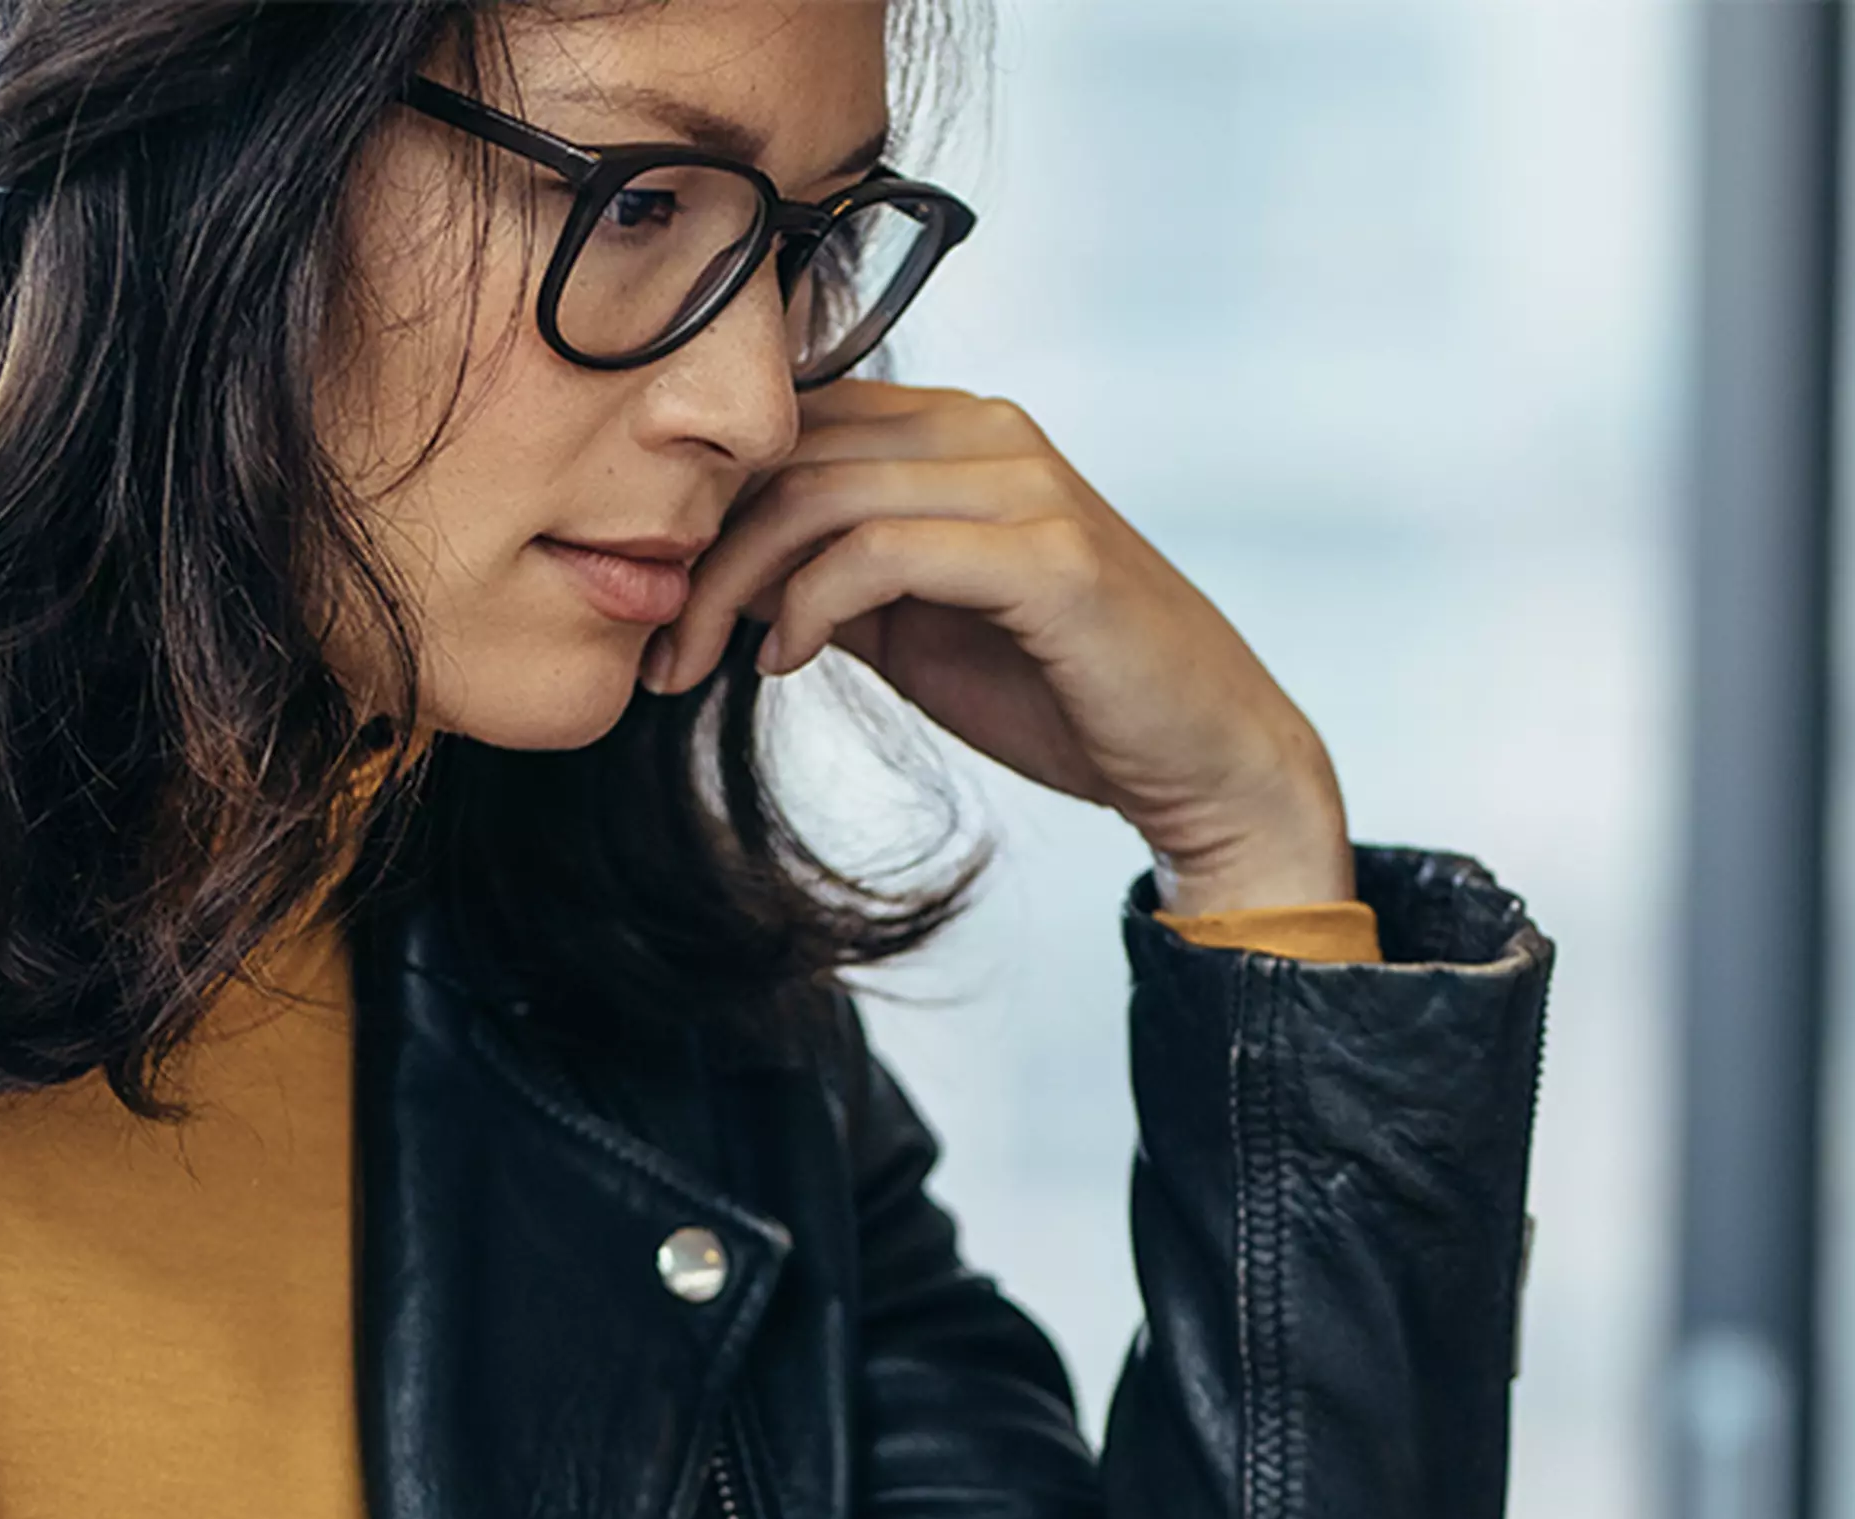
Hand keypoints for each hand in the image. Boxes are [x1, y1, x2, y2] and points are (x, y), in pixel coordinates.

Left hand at [641, 380, 1353, 912]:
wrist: (1198, 755)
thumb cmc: (1061, 691)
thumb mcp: (914, 628)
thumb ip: (830, 582)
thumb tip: (720, 574)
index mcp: (958, 431)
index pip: (795, 426)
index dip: (710, 507)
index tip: (657, 605)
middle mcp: (989, 430)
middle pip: (791, 452)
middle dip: (700, 554)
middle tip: (656, 652)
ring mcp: (1023, 483)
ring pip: (821, 494)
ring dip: (734, 589)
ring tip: (701, 670)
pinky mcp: (1048, 555)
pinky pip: (882, 551)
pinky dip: (810, 607)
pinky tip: (786, 665)